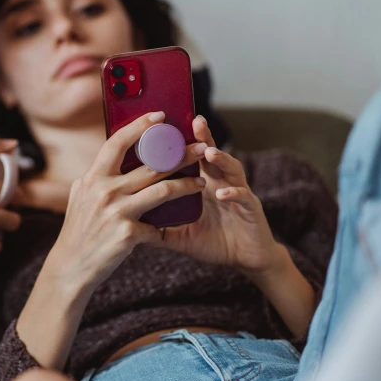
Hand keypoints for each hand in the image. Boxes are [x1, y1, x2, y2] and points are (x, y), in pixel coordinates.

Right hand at [16, 112, 206, 368]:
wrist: (70, 267)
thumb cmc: (80, 231)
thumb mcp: (81, 198)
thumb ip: (98, 179)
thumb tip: (115, 155)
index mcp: (92, 178)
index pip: (117, 142)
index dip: (139, 127)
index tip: (159, 117)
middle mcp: (103, 190)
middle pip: (150, 165)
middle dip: (180, 154)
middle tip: (199, 147)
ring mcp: (116, 211)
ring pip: (163, 190)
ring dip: (187, 184)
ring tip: (201, 182)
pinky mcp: (128, 233)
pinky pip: (157, 224)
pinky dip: (167, 225)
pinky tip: (177, 225)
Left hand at [157, 116, 285, 277]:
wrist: (245, 259)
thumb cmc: (213, 243)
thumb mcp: (181, 237)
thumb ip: (158, 231)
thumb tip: (129, 229)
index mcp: (202, 185)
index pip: (190, 159)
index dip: (181, 144)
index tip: (166, 129)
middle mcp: (220, 182)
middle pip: (212, 154)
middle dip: (204, 137)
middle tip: (194, 122)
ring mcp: (237, 192)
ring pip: (231, 169)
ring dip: (221, 159)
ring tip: (209, 152)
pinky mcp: (251, 208)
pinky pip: (243, 196)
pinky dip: (233, 193)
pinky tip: (222, 192)